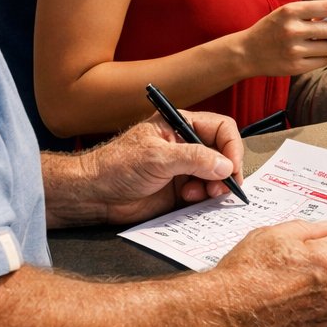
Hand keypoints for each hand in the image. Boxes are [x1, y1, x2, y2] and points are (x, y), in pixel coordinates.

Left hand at [83, 111, 244, 223]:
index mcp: (181, 126)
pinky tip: (189, 200)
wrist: (94, 195)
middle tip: (223, 187)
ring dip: (215, 187)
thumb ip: (194, 158)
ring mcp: (184, 169)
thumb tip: (225, 166)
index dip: (232, 147)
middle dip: (226, 170)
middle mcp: (187, 146)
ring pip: (217, 175)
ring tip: (200, 195)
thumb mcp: (157, 157)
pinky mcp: (180, 191)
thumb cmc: (116, 166)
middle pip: (223, 154)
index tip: (232, 167)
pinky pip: (204, 193)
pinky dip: (205, 198)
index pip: (221, 129)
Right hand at [212, 219, 326, 326]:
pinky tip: (280, 308)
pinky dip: (304, 313)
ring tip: (280, 290)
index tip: (325, 243)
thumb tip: (326, 228)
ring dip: (312, 291)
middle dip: (320, 266)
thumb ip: (308, 228)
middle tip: (289, 268)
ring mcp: (322, 317)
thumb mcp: (273, 234)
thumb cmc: (242, 275)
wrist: (220, 314)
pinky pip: (317, 318)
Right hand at [236, 0, 326, 78]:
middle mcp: (293, 30)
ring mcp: (294, 50)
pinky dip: (322, 57)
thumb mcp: (284, 13)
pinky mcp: (296, 67)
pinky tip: (311, 54)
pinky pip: (323, 61)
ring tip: (318, 43)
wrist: (246, 53)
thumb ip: (309, 12)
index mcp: (290, 11)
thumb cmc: (270, 29)